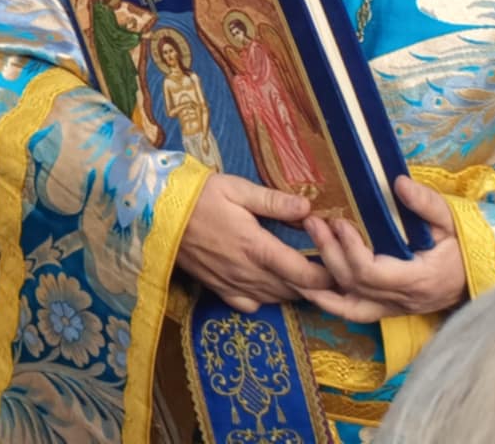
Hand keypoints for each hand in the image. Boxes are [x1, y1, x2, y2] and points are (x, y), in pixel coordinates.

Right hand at [177, 174, 333, 312]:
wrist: (154, 212)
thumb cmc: (196, 195)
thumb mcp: (236, 189)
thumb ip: (273, 201)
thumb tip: (308, 209)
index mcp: (257, 247)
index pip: (306, 275)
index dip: (329, 276)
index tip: (340, 266)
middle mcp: (248, 273)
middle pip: (295, 291)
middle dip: (315, 283)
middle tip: (324, 267)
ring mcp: (232, 284)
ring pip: (275, 299)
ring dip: (292, 290)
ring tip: (300, 274)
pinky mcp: (217, 288)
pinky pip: (250, 305)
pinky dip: (264, 299)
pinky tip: (264, 282)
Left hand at [304, 176, 464, 321]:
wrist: (477, 277)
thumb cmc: (464, 246)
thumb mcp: (453, 220)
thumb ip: (426, 203)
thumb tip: (398, 183)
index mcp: (419, 278)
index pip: (373, 272)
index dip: (351, 249)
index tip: (340, 223)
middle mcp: (403, 299)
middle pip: (355, 284)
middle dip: (329, 252)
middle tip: (312, 222)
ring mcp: (394, 308)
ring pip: (349, 304)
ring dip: (321, 281)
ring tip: (297, 254)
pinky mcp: (387, 309)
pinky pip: (354, 313)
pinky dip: (329, 303)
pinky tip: (307, 289)